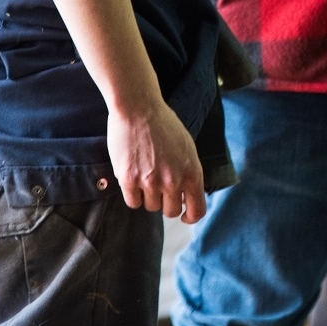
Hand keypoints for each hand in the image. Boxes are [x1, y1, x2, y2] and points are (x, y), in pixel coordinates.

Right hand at [108, 101, 206, 222]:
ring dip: (147, 195)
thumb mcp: (187, 147)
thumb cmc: (163, 124)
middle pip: (170, 211)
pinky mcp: (129, 180)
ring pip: (150, 206)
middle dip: (165, 201)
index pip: (197, 210)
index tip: (184, 215)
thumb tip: (185, 195)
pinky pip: (132, 202)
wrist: (138, 109)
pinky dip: (132, 193)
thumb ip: (188, 172)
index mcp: (192, 172)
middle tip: (158, 186)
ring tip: (144, 172)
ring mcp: (151, 182)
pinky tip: (133, 175)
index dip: (190, 216)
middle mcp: (173, 181)